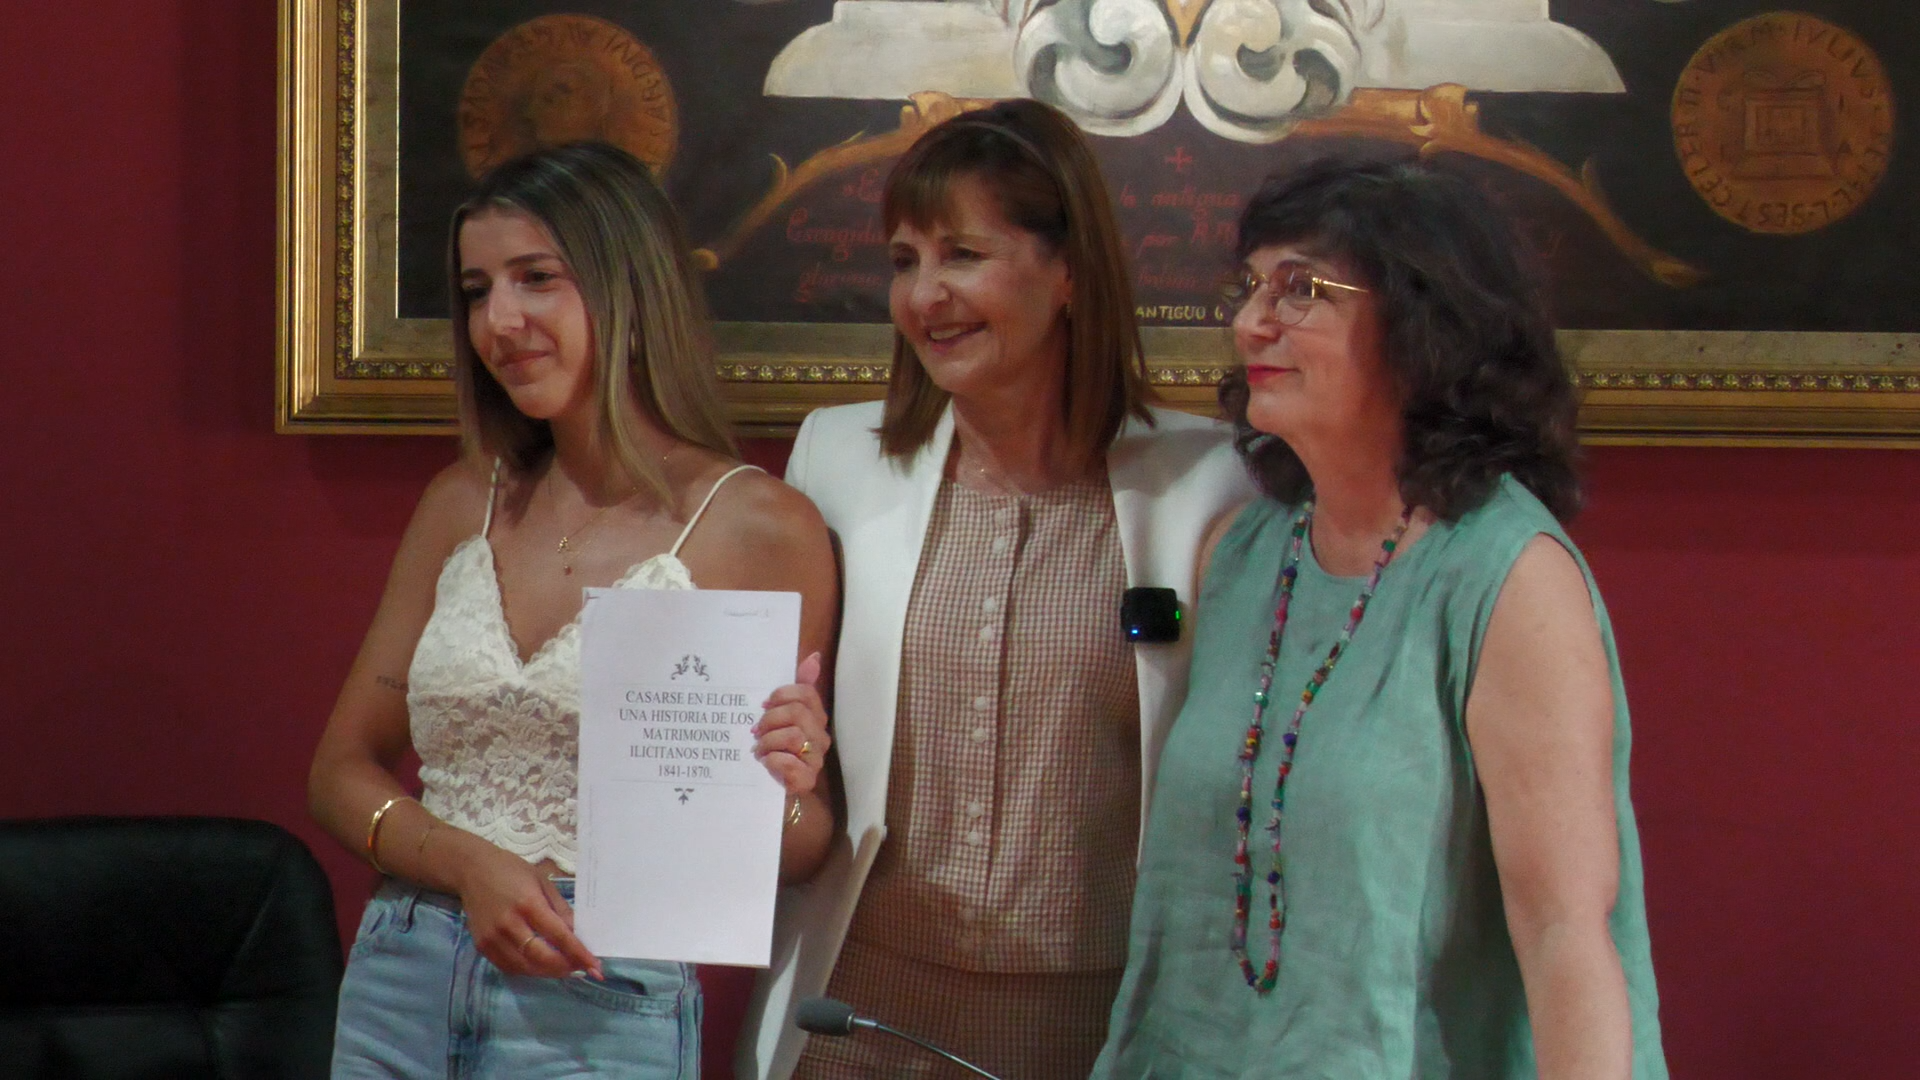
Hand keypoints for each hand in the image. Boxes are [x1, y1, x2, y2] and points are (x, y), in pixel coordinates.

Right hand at [453, 846, 603, 979]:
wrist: (471, 870)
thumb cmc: (511, 871)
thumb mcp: (543, 882)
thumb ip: (561, 910)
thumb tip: (578, 934)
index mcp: (528, 904)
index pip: (559, 936)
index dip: (578, 954)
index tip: (595, 967)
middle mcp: (509, 924)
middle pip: (542, 958)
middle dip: (565, 967)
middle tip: (581, 968)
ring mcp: (492, 938)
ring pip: (525, 967)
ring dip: (548, 972)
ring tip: (564, 968)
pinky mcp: (481, 946)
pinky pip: (508, 967)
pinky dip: (527, 970)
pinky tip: (539, 966)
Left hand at [754, 651, 828, 796]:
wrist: (776, 791)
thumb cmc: (778, 750)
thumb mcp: (783, 717)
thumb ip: (800, 686)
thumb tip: (814, 657)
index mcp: (816, 718)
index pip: (806, 694)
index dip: (781, 696)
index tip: (763, 706)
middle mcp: (820, 737)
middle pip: (797, 713)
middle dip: (769, 721)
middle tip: (756, 732)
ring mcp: (815, 760)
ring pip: (792, 736)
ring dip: (767, 743)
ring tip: (758, 750)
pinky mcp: (806, 781)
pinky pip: (790, 764)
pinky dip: (773, 762)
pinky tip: (766, 764)